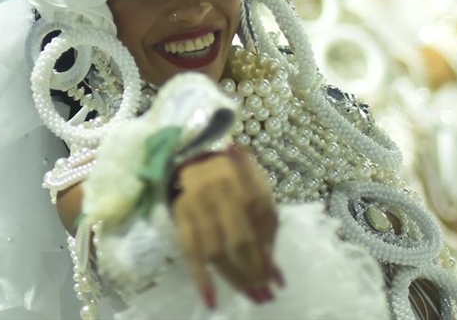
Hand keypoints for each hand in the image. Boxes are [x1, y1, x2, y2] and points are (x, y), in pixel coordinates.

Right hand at [172, 146, 281, 308]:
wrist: (194, 156)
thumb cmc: (234, 178)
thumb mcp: (258, 192)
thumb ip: (267, 230)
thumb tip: (275, 276)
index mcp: (246, 182)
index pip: (261, 227)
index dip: (268, 256)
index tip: (276, 284)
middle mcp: (220, 191)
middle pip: (239, 241)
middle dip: (253, 272)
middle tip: (262, 296)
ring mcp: (197, 204)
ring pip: (215, 250)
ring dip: (233, 278)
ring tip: (248, 296)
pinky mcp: (180, 215)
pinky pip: (189, 251)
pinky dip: (200, 278)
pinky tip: (211, 299)